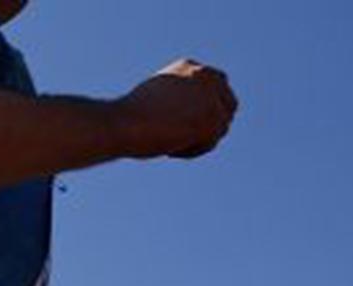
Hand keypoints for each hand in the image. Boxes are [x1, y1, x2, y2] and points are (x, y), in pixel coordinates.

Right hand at [115, 59, 236, 160]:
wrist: (123, 123)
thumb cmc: (127, 118)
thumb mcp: (153, 101)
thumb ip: (177, 101)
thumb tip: (189, 119)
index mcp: (190, 68)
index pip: (217, 86)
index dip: (208, 108)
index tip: (192, 124)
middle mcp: (206, 76)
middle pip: (229, 104)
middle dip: (214, 124)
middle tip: (191, 140)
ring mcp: (211, 96)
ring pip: (221, 127)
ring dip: (200, 140)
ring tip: (171, 145)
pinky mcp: (212, 117)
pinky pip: (211, 142)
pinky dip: (193, 150)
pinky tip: (170, 149)